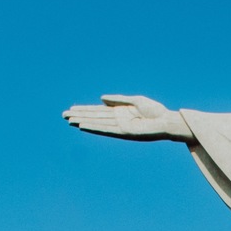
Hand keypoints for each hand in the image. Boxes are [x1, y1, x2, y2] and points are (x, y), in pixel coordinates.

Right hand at [62, 94, 194, 141]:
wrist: (166, 121)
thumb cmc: (155, 111)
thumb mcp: (135, 101)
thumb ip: (118, 100)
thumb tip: (101, 98)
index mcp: (120, 112)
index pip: (99, 111)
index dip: (85, 110)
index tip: (72, 109)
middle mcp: (118, 120)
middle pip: (95, 117)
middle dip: (80, 116)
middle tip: (63, 115)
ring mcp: (120, 127)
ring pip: (97, 123)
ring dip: (83, 121)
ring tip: (69, 120)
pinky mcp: (124, 132)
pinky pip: (106, 129)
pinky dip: (95, 128)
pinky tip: (84, 126)